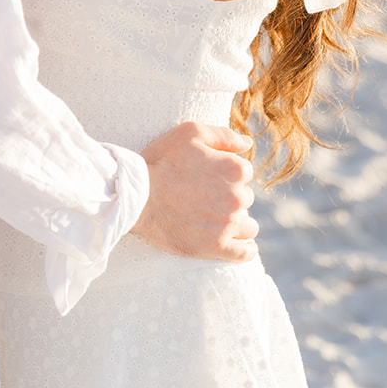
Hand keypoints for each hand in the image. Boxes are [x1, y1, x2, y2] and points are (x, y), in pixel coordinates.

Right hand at [132, 122, 257, 261]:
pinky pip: (245, 254)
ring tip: (219, 222)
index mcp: (234, 169)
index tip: (210, 177)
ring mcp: (228, 224)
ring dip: (239, 224)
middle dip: (231, 197)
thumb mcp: (190, 133)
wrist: (137, 197)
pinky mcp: (217, 246)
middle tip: (206, 198)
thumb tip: (247, 143)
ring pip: (249, 226)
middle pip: (246, 198)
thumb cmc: (161, 162)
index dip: (226, 173)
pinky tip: (239, 246)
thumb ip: (223, 136)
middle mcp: (237, 197)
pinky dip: (245, 250)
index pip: (244, 172)